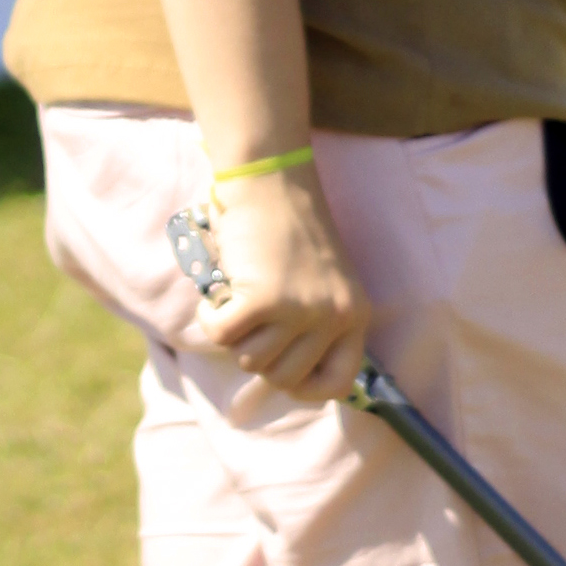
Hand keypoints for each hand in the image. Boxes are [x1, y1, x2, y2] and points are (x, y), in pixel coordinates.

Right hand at [193, 170, 368, 399]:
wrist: (271, 178)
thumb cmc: (287, 228)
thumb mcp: (319, 282)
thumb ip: (310, 326)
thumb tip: (274, 384)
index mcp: (355, 314)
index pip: (337, 383)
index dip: (302, 387)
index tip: (279, 370)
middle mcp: (334, 316)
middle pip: (282, 378)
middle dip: (256, 354)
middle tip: (249, 318)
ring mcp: (301, 309)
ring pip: (249, 360)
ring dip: (233, 333)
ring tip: (236, 295)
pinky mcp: (264, 298)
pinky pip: (222, 336)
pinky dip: (210, 316)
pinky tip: (216, 292)